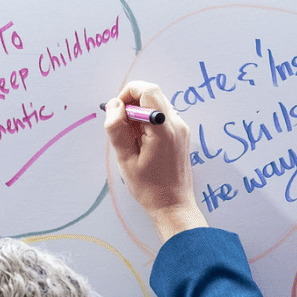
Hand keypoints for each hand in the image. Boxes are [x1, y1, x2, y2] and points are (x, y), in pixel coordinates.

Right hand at [104, 80, 207, 242]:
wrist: (173, 206)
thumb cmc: (149, 188)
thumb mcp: (125, 159)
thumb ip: (117, 129)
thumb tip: (114, 105)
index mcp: (163, 128)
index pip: (147, 90)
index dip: (127, 94)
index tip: (116, 112)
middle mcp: (177, 123)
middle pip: (152, 94)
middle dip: (132, 102)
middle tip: (121, 125)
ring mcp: (182, 128)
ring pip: (157, 104)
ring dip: (139, 112)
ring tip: (131, 138)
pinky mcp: (181, 134)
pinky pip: (162, 116)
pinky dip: (148, 121)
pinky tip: (142, 142)